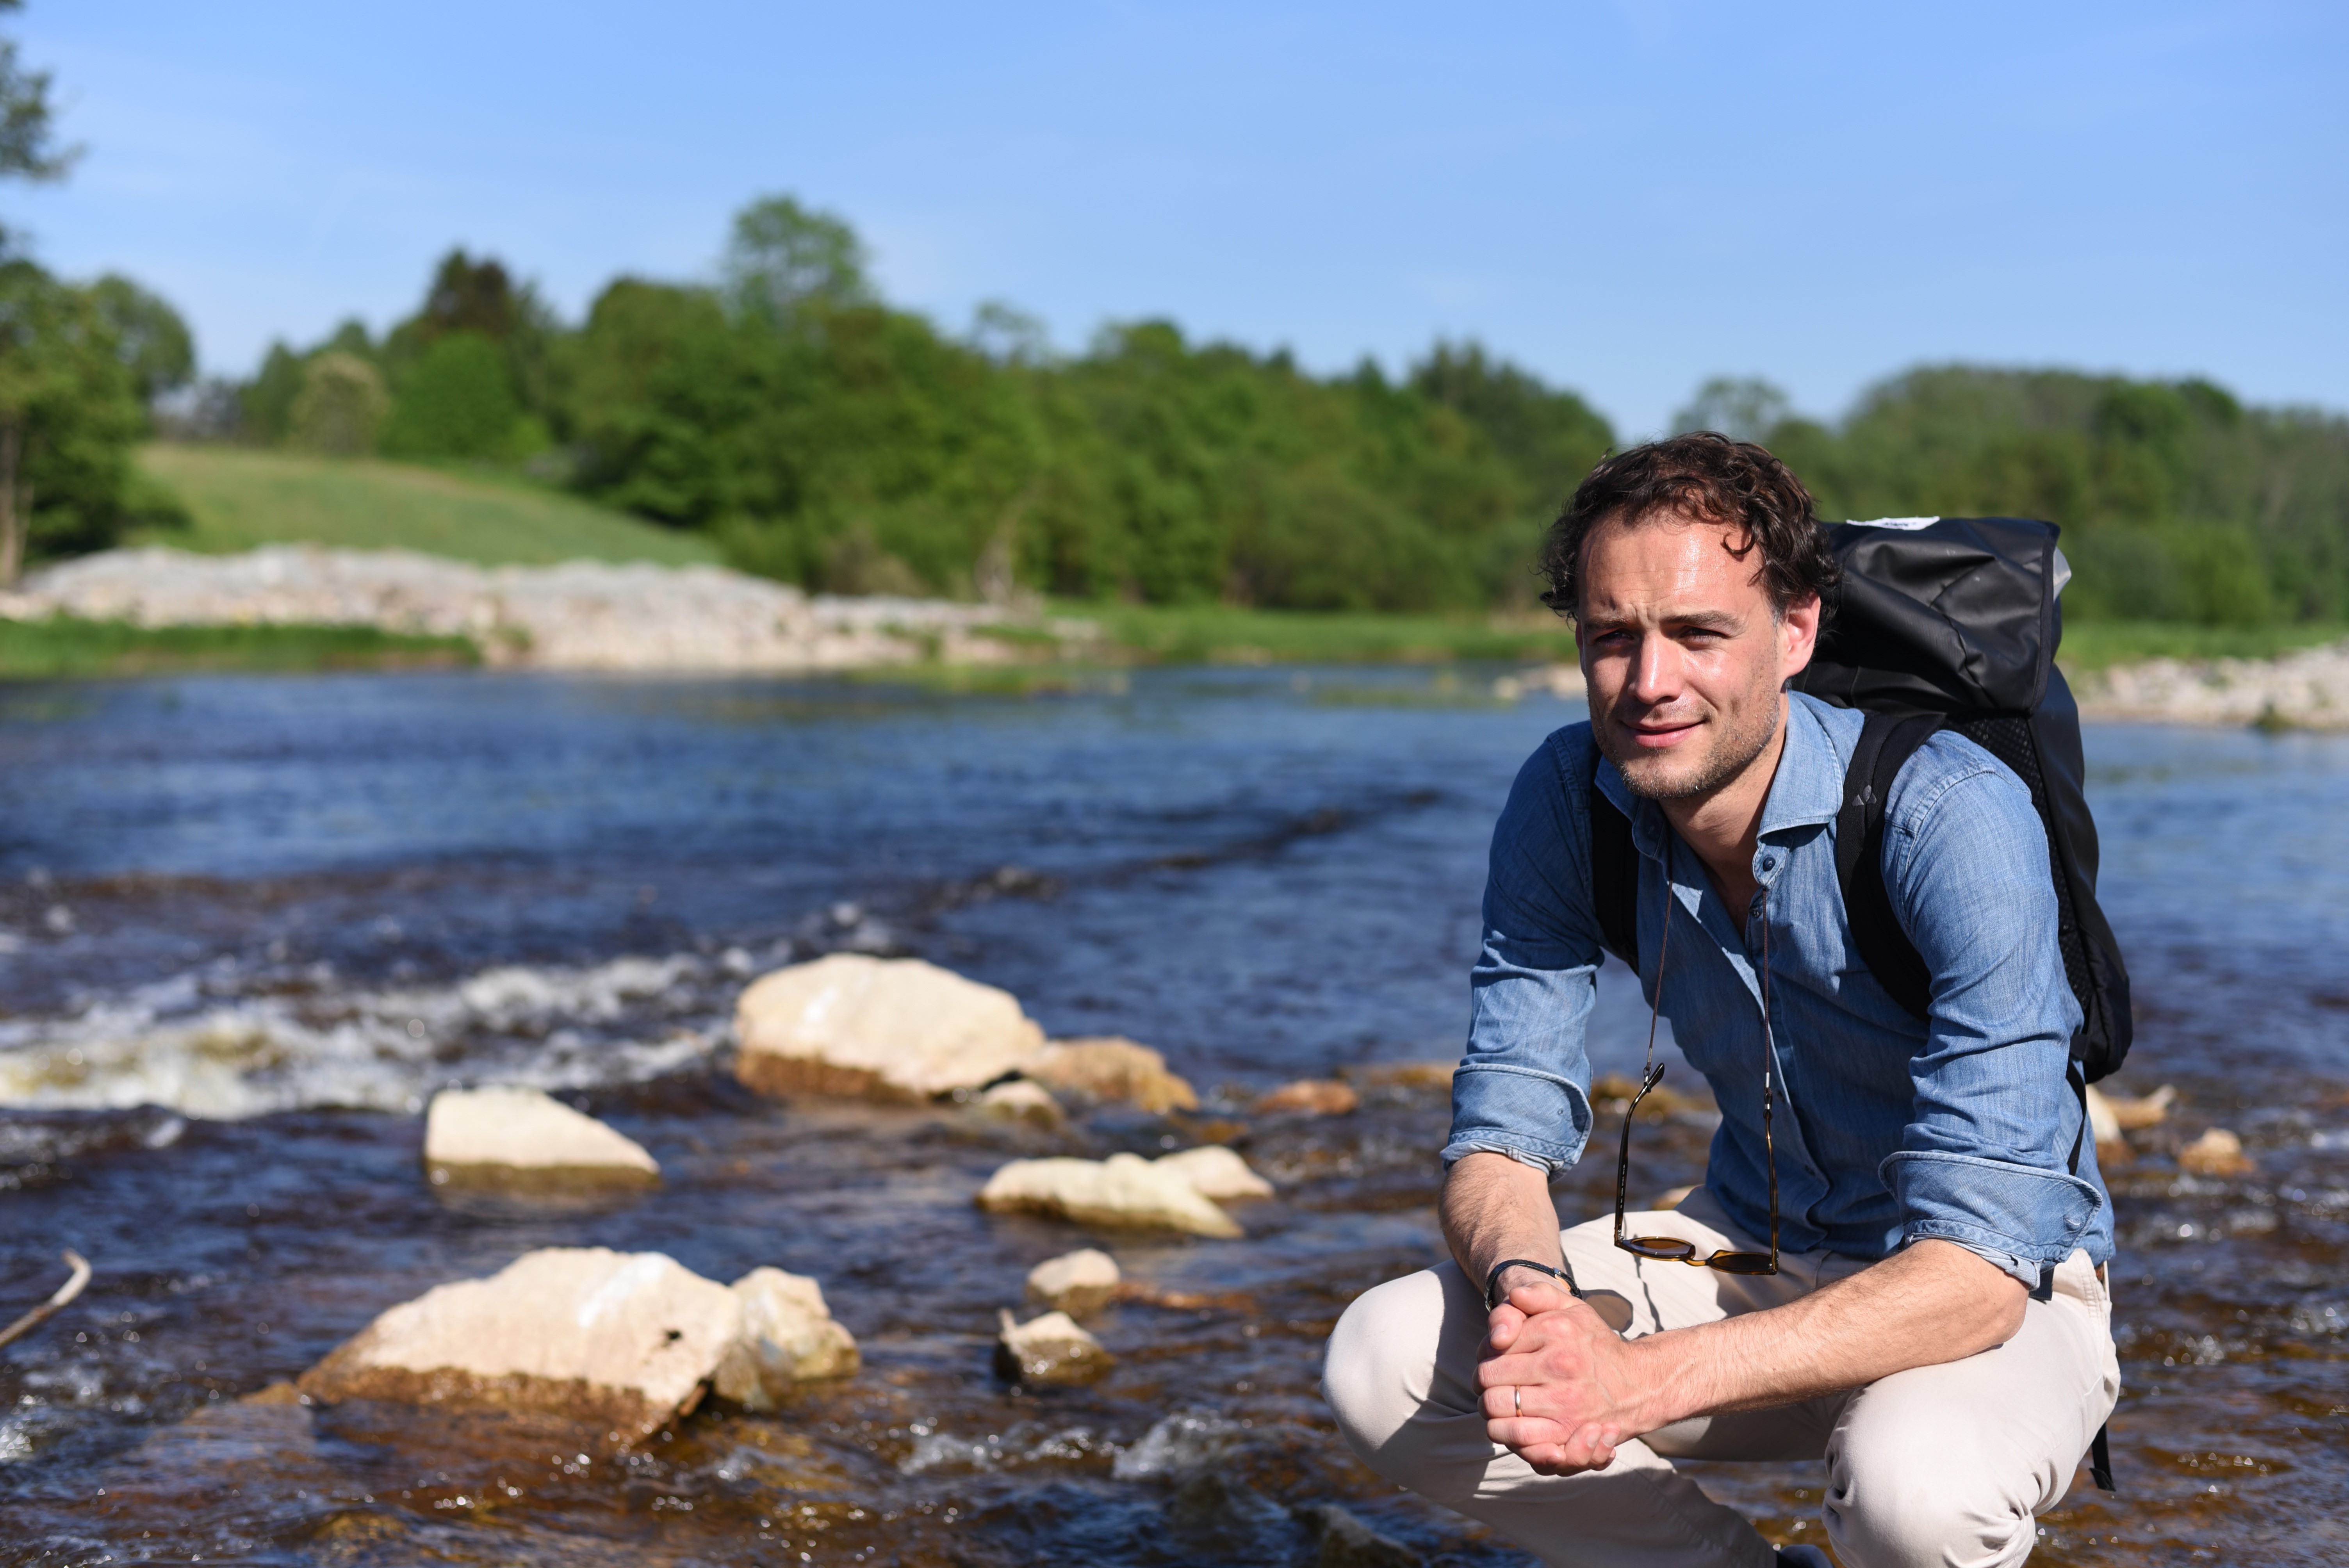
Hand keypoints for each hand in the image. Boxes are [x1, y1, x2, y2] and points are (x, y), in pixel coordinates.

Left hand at [1477, 1283, 1649, 1473]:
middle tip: (1492, 1385)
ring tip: (1500, 1406)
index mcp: (1556, 1330)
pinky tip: (1511, 1425)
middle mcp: (1560, 1364)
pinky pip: (1519, 1437)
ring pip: (1495, 1408)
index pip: (1492, 1346)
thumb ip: (1538, 1294)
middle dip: (1483, 1383)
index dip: (1484, 1355)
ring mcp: (1564, 1400)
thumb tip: (1515, 1296)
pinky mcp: (1568, 1431)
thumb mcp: (1571, 1307)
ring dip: (1490, 1410)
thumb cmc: (1594, 1344)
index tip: (1494, 1359)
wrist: (1638, 1384)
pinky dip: (1506, 1434)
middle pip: (1487, 1377)